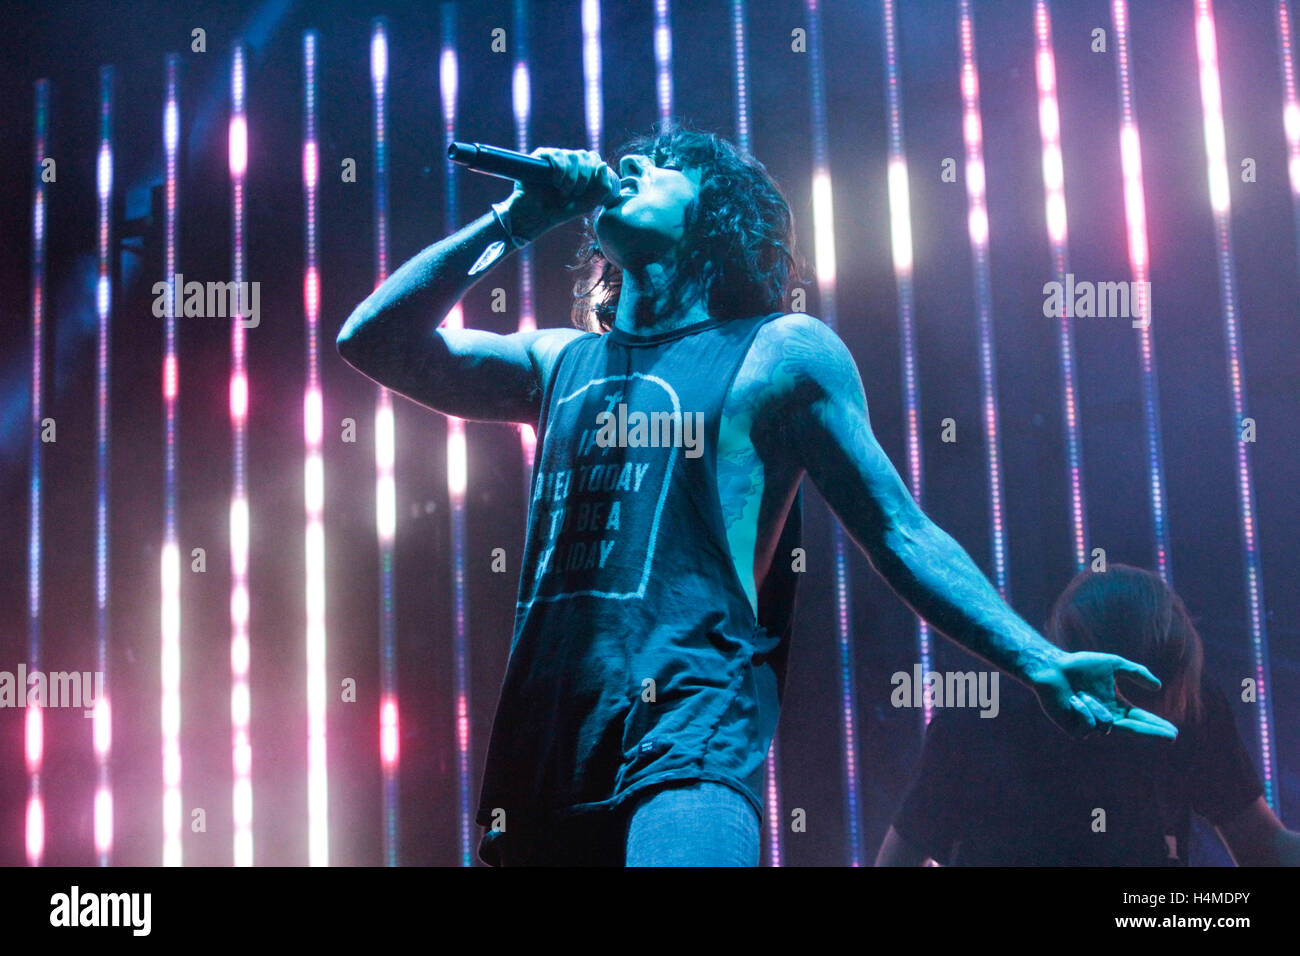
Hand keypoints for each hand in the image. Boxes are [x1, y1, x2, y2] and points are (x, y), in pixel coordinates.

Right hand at [501, 147, 619, 240]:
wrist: (537, 216)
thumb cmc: (562, 211)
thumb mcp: (588, 203)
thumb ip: (603, 187)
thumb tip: (603, 164)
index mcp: (581, 169)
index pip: (594, 158)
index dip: (594, 173)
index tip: (586, 191)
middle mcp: (569, 161)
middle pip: (585, 156)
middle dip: (583, 179)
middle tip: (573, 195)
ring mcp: (555, 158)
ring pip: (572, 156)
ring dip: (571, 178)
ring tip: (563, 192)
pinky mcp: (541, 157)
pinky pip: (557, 154)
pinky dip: (561, 171)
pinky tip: (556, 183)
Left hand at [1027, 651, 1177, 739]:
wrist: (1052, 668)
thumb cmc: (1080, 666)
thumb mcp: (1113, 664)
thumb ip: (1136, 672)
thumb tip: (1158, 686)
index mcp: (1116, 707)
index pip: (1140, 719)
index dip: (1156, 725)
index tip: (1173, 732)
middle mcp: (1106, 719)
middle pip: (1134, 731)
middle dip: (1152, 732)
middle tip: (1170, 736)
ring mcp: (1091, 727)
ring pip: (1106, 724)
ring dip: (1094, 705)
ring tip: (1080, 693)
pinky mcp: (1075, 730)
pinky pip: (1089, 725)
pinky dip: (1083, 710)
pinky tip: (1073, 701)